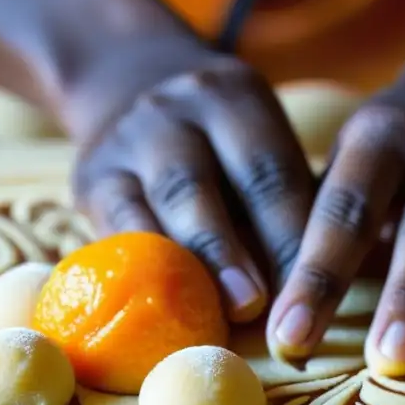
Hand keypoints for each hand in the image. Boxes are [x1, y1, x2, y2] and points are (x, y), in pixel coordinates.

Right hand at [70, 37, 315, 322]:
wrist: (132, 91)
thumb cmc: (223, 148)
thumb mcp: (259, 149)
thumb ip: (285, 207)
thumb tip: (313, 294)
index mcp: (235, 97)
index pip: (270, 171)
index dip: (289, 235)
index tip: (307, 295)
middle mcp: (177, 108)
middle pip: (207, 183)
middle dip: (233, 250)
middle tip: (257, 307)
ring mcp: (129, 138)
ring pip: (159, 203)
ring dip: (193, 262)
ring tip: (215, 314)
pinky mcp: (92, 177)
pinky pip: (118, 226)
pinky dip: (144, 269)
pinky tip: (165, 307)